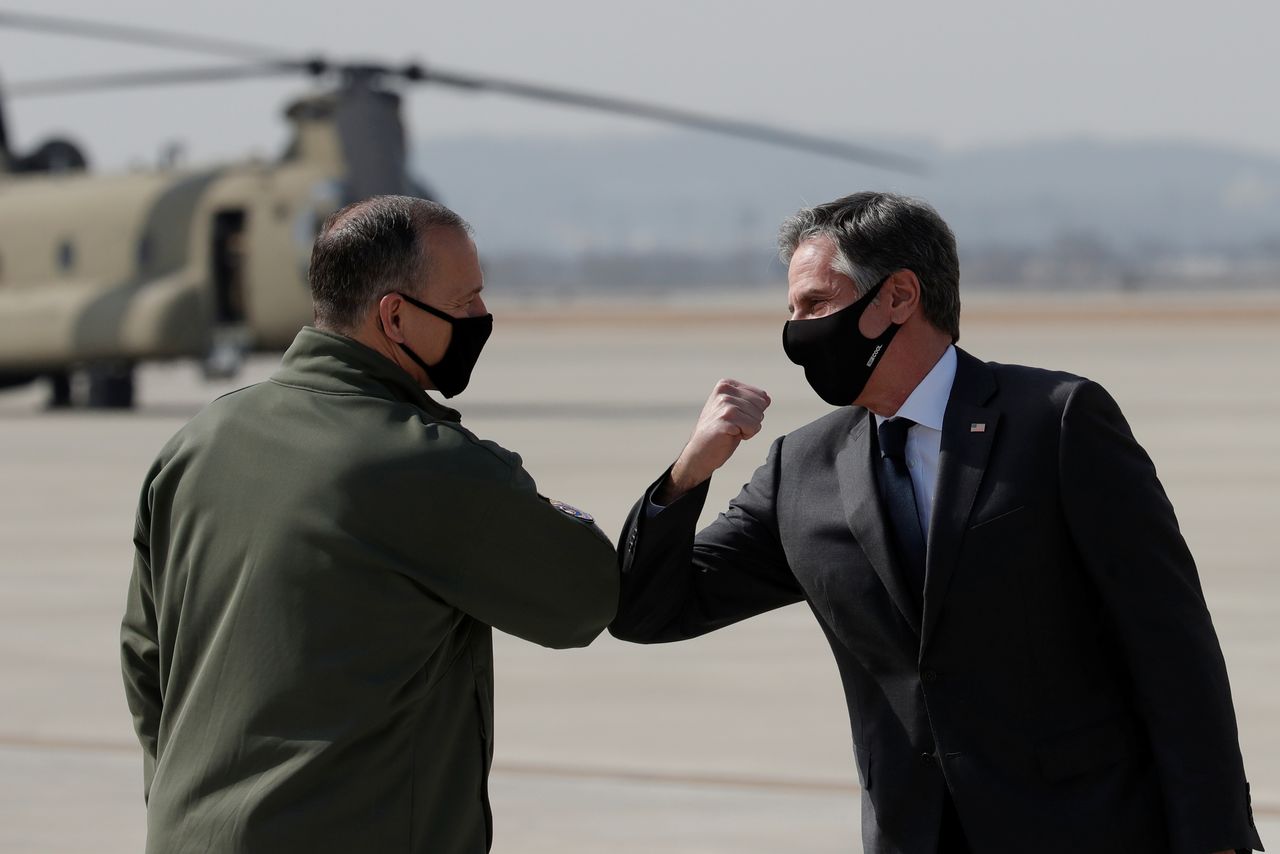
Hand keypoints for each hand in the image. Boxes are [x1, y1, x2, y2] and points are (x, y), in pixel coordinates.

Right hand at [656, 379, 770, 503]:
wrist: (700, 452)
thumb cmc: (720, 432)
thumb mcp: (735, 410)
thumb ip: (751, 400)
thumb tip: (767, 399)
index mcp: (726, 385)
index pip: (761, 396)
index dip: (753, 412)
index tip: (736, 418)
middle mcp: (724, 391)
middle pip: (761, 406)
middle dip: (751, 420)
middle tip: (733, 426)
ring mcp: (724, 404)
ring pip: (758, 418)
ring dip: (748, 429)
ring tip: (730, 431)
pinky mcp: (725, 419)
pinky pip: (753, 427)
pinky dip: (745, 435)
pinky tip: (729, 436)